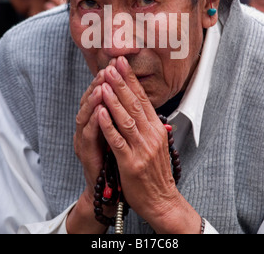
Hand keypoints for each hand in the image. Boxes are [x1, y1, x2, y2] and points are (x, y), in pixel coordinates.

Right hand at [67, 68, 116, 233]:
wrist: (112, 192)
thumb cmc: (118, 160)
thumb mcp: (123, 134)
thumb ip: (124, 115)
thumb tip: (136, 95)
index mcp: (99, 120)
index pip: (101, 95)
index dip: (109, 80)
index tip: (118, 65)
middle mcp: (88, 127)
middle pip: (91, 100)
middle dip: (100, 83)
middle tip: (108, 69)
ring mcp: (84, 140)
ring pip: (86, 115)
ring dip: (94, 99)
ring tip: (102, 85)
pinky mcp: (85, 154)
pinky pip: (88, 135)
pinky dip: (93, 122)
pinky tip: (99, 111)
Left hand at [98, 57, 200, 233]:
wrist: (161, 200)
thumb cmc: (155, 171)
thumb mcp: (156, 143)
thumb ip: (148, 124)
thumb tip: (139, 104)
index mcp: (156, 128)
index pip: (143, 99)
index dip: (132, 81)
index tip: (123, 64)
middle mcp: (151, 135)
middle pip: (135, 104)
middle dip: (122, 83)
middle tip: (112, 65)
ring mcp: (142, 149)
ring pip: (127, 119)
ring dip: (114, 99)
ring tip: (105, 82)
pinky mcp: (131, 163)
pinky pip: (118, 141)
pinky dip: (109, 125)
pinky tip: (101, 112)